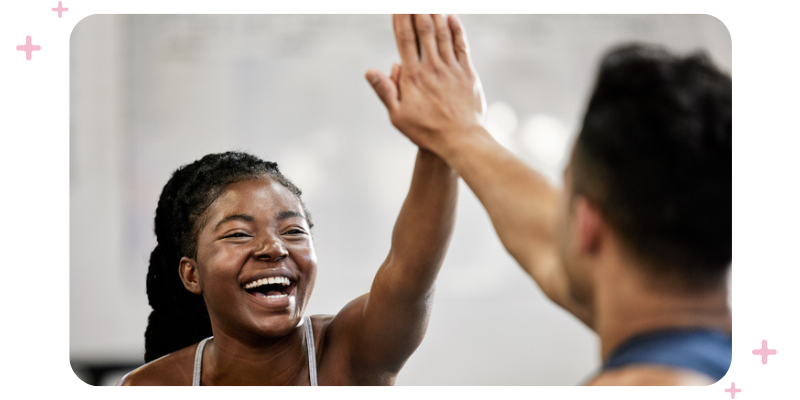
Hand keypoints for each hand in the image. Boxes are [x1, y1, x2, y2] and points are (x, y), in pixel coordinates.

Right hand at [366, 14, 485, 151]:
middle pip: (424, 30)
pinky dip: (456, 29)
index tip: (398, 6)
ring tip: (429, 3)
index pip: (405, 40)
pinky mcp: (467, 73)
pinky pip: (461, 46)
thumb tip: (369, 71)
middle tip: (414, 0)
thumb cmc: (426, 131)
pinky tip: (451, 17)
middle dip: (417, 10)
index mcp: (413, 76)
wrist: (460, 139)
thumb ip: (385, 90)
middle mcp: (432, 67)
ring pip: (443, 34)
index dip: (401, 19)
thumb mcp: (398, 115)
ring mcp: (451, 68)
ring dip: (435, 14)